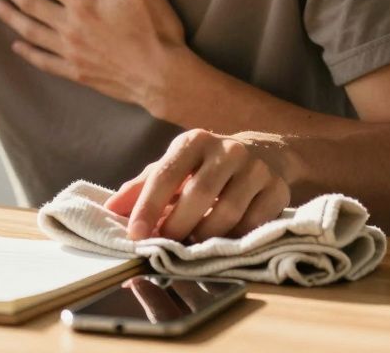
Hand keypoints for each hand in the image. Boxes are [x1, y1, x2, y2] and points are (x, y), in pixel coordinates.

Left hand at [0, 0, 185, 106]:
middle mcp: (70, 26)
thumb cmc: (156, 30)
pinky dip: (28, 52)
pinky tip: (17, 46)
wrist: (163, 77)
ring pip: (31, 30)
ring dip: (11, 16)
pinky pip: (44, 60)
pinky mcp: (76, 72)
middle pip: (30, 2)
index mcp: (83, 2)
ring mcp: (70, 51)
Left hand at [104, 129, 290, 241]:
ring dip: (205, 235)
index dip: (148, 207)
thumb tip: (111, 209)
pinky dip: (234, 238)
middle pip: (198, 194)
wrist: (265, 152)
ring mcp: (256, 169)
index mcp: (194, 141)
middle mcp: (227, 150)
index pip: (165, 175)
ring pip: (228, 211)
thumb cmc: (206, 165)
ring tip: (190, 247)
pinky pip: (254, 223)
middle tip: (164, 245)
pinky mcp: (278, 189)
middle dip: (177, 225)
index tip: (135, 234)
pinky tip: (221, 243)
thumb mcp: (175, 166)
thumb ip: (143, 186)